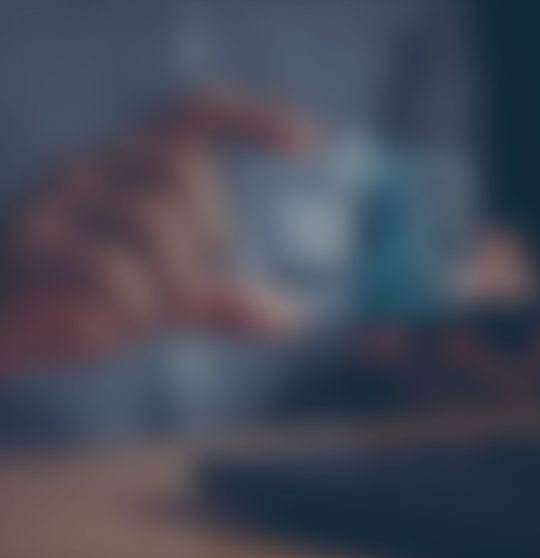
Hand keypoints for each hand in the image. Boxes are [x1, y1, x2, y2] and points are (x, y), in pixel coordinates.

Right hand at [0, 89, 310, 371]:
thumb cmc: (85, 300)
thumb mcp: (163, 297)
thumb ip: (221, 300)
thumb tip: (292, 319)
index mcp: (131, 167)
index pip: (197, 115)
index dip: (253, 120)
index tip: (308, 143)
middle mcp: (95, 168)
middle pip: (183, 171)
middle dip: (206, 235)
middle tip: (183, 282)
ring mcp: (58, 203)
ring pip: (152, 223)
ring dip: (169, 284)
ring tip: (140, 311)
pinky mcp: (32, 246)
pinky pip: (111, 270)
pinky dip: (131, 307)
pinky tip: (107, 323)